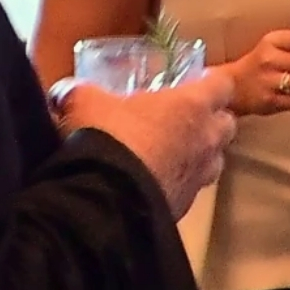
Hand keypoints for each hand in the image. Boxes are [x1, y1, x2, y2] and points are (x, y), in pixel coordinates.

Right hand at [50, 71, 236, 220]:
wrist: (105, 202)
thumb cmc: (107, 138)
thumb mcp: (86, 103)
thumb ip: (78, 92)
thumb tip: (62, 91)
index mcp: (191, 105)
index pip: (222, 86)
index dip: (211, 83)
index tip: (197, 82)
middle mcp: (205, 139)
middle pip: (227, 124)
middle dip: (213, 120)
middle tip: (188, 118)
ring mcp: (199, 176)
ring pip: (216, 160)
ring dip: (202, 154)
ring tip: (177, 152)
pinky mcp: (186, 207)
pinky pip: (193, 190)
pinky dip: (181, 183)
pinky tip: (158, 182)